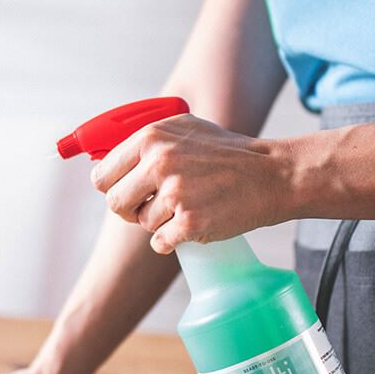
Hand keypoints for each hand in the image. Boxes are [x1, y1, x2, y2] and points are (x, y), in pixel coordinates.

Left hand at [91, 113, 292, 253]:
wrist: (272, 174)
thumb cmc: (227, 154)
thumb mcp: (183, 129)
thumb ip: (146, 142)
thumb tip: (106, 158)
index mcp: (152, 137)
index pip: (102, 174)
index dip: (113, 187)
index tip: (127, 192)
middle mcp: (159, 162)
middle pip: (115, 202)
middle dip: (131, 210)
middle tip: (153, 207)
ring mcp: (175, 192)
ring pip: (142, 224)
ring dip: (160, 223)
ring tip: (188, 206)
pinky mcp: (190, 221)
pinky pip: (160, 243)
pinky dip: (173, 240)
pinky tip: (193, 223)